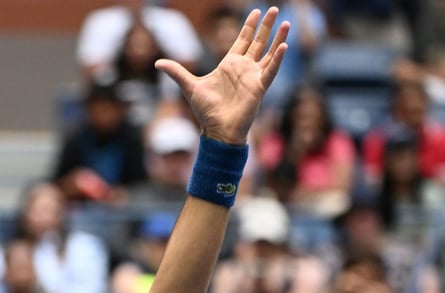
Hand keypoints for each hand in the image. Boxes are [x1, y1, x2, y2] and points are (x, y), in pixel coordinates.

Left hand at [156, 8, 288, 145]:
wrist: (217, 129)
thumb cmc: (206, 110)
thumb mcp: (189, 86)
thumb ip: (176, 72)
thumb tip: (157, 63)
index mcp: (229, 65)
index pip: (242, 40)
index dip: (249, 26)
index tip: (254, 11)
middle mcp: (244, 68)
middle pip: (258, 42)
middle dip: (266, 25)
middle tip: (275, 9)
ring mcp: (253, 77)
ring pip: (269, 53)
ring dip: (278, 38)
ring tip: (287, 23)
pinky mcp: (259, 87)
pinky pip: (271, 70)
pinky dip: (277, 59)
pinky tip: (284, 46)